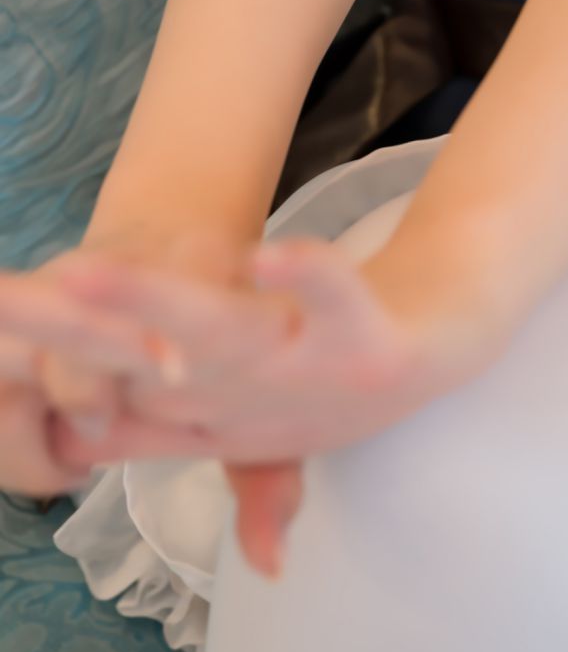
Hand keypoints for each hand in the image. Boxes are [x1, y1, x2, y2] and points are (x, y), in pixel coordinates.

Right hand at [31, 235, 509, 575]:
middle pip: (129, 359)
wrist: (442, 338)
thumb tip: (67, 397)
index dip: (24, 356)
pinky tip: (267, 251)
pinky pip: (332, 294)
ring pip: (216, 327)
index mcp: (195, 401)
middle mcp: (236, 390)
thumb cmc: (324, 370)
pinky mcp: (370, 338)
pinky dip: (303, 274)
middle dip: (53, 325)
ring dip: (154, 302)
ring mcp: (303, 365)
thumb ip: (151, 395)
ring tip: (87, 266)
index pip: (89, 382)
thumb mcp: (234, 390)